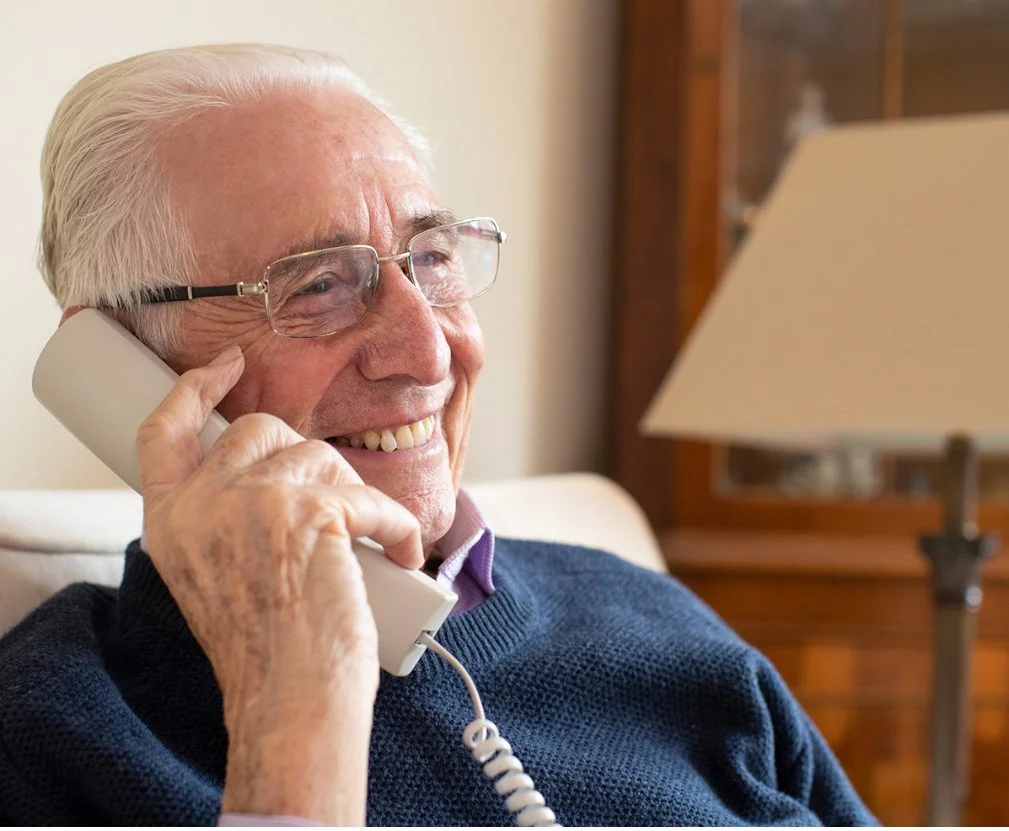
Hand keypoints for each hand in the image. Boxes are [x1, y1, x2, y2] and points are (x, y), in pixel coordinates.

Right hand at [135, 345, 423, 823]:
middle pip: (260, 430)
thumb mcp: (214, 576)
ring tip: (365, 545)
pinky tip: (398, 554)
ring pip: (320, 456)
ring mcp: (255, 501)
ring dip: (353, 496)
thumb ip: (221, 520)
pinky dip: (395, 527)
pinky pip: (370, 497)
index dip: (197, 389)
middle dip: (305, 460)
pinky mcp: (313, 511)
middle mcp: (203, 503)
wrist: (290, 703)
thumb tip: (273, 473)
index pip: (164, 431)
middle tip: (330, 506)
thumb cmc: (264, 651)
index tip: (230, 364)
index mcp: (170, 521)